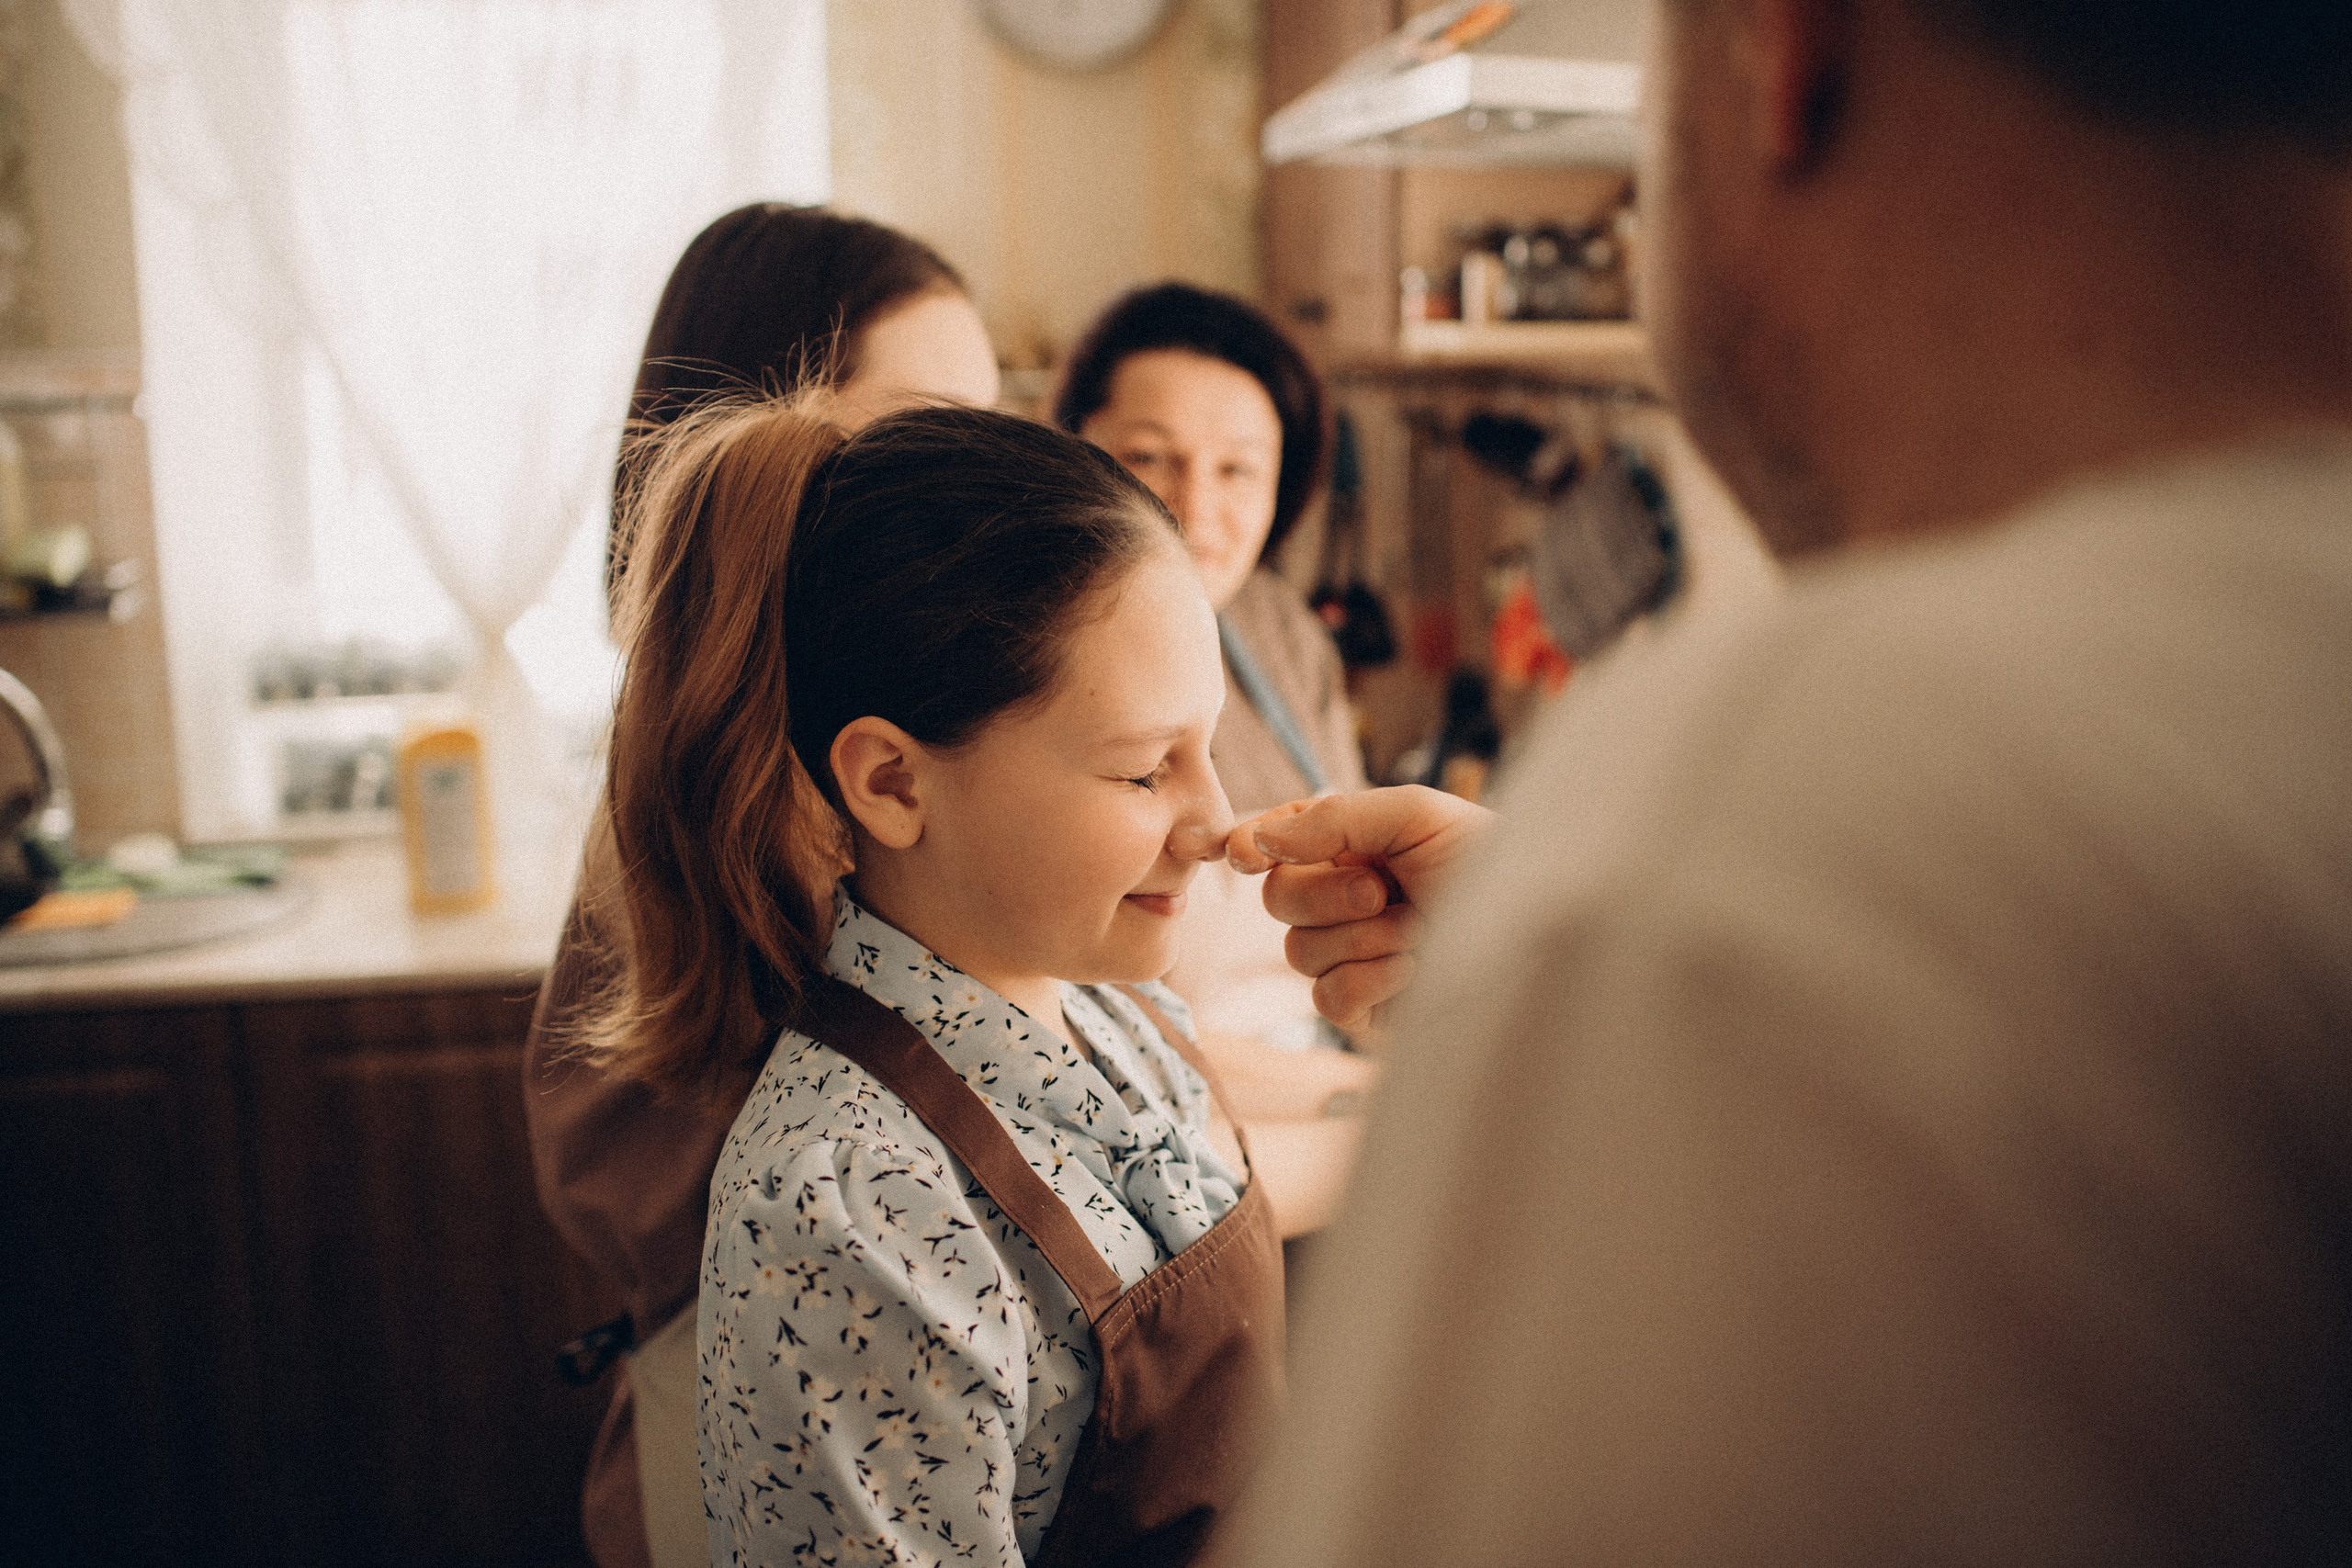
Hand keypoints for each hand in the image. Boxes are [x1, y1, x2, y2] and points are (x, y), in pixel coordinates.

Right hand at [1225, 786, 1494, 1041]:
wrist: (1543, 936)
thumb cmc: (1489, 862)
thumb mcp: (1416, 815)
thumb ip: (1334, 819)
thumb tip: (1259, 842)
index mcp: (1350, 846)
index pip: (1275, 844)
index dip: (1252, 848)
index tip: (1247, 856)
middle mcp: (1343, 901)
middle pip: (1278, 900)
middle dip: (1327, 894)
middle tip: (1383, 892)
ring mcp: (1352, 958)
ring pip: (1299, 952)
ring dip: (1365, 939)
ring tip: (1419, 930)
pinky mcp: (1366, 1011)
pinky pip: (1328, 998)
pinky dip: (1371, 980)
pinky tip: (1414, 970)